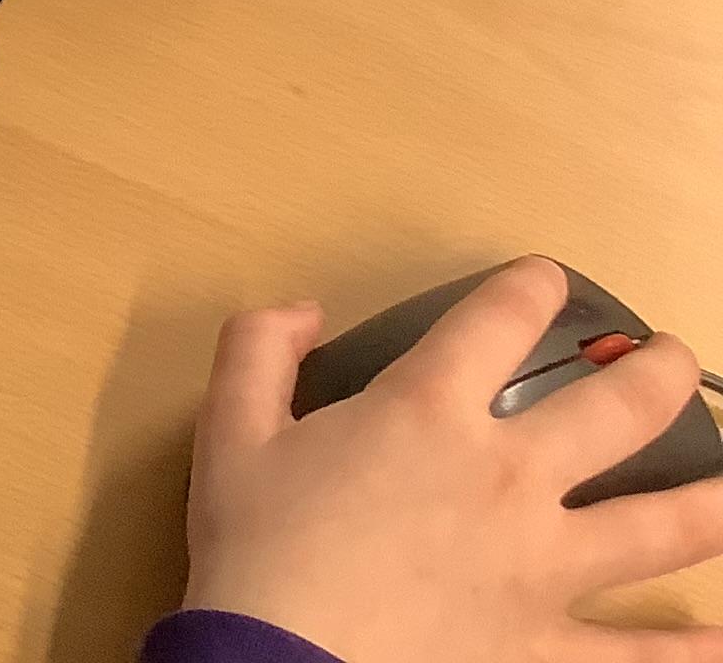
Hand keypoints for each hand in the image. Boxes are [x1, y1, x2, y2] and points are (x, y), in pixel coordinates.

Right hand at [183, 257, 722, 661]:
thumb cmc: (256, 548)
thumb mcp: (229, 430)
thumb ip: (258, 349)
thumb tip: (303, 309)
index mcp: (426, 413)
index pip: (496, 322)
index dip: (529, 288)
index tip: (546, 278)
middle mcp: (505, 478)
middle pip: (614, 411)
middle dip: (657, 374)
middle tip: (674, 360)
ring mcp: (542, 568)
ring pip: (661, 526)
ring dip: (712, 496)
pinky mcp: (547, 647)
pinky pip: (640, 652)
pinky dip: (692, 648)